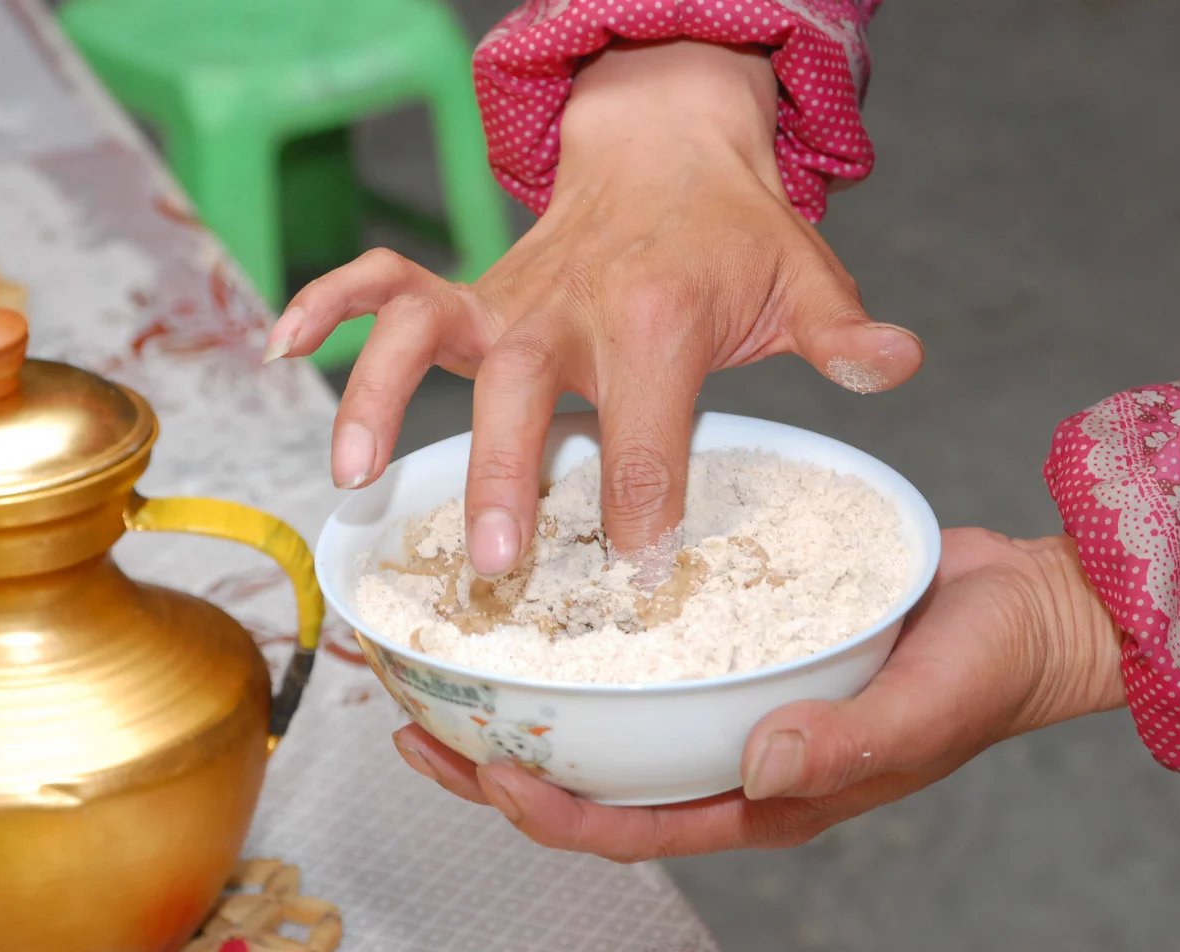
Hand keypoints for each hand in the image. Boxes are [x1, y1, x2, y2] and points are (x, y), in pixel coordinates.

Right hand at [266, 40, 922, 578]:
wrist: (668, 145)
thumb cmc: (735, 233)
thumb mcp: (803, 276)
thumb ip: (843, 332)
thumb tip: (899, 365)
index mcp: (662, 316)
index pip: (651, 426)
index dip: (644, 505)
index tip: (634, 579)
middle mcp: (573, 305)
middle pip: (527, 389)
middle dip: (509, 474)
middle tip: (497, 565)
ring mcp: (510, 297)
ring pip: (429, 332)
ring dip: (384, 400)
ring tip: (355, 478)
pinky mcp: (470, 293)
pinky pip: (384, 283)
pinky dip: (328, 305)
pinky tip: (281, 348)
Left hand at [392, 530, 1127, 860]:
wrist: (1027, 610)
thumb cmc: (984, 673)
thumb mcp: (923, 712)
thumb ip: (845, 747)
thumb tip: (757, 769)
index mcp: (762, 799)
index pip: (630, 828)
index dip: (545, 812)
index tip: (476, 768)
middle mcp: (730, 759)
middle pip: (590, 778)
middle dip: (494, 759)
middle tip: (414, 712)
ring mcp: (728, 703)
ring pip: (603, 716)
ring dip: (524, 695)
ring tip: (449, 655)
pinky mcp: (735, 646)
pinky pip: (642, 652)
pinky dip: (583, 634)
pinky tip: (541, 588)